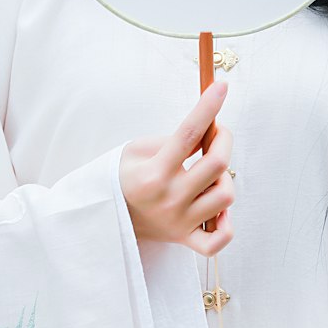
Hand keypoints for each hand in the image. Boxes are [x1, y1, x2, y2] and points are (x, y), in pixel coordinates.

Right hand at [118, 80, 234, 256]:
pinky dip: (225, 225)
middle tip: (216, 133)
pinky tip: (217, 210)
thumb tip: (208, 133)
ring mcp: (178, 222)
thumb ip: (173, 141)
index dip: (208, 107)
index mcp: (153, 173)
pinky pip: (218, 241)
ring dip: (223, 179)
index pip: (189, 133)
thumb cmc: (123, 178)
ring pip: (225, 196)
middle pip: (218, 164)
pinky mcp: (184, 239)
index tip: (221, 87)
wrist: (103, 218)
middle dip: (223, 139)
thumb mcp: (137, 150)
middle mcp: (169, 199)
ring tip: (209, 175)